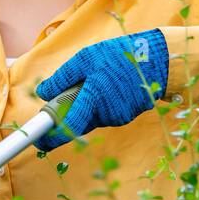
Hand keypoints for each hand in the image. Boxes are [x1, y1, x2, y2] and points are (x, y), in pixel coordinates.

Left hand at [33, 30, 168, 151]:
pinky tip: (108, 87)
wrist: (158, 61)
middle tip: (69, 93)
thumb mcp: (87, 58)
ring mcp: (118, 117)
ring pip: (91, 117)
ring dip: (86, 105)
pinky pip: (104, 115)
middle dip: (70, 112)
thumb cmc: (120, 56)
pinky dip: (100, 105)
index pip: (69, 125)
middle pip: (78, 122)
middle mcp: (107, 113)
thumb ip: (63, 77)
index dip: (52, 137)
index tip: (40, 144)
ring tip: (97, 81)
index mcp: (94, 97)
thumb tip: (43, 92)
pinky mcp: (126, 116)